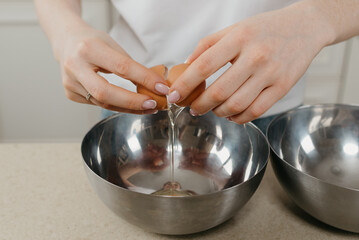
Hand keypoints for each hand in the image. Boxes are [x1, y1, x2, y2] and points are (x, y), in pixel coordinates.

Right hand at [58, 25, 168, 113]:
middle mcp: (75, 66)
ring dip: (129, 108)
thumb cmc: (92, 41)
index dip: (144, 79)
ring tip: (148, 107)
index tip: (162, 88)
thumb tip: (154, 84)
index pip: (122, 67)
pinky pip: (99, 104)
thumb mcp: (112, 45)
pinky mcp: (71, 94)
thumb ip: (130, 65)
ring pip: (103, 103)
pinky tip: (131, 106)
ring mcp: (70, 83)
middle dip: (133, 102)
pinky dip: (118, 106)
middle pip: (106, 93)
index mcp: (88, 48)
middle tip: (153, 104)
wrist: (65, 41)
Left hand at [168, 2, 332, 122]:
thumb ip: (208, 46)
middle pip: (219, 91)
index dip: (185, 84)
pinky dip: (238, 118)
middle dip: (199, 105)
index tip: (174, 95)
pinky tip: (231, 115)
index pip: (204, 65)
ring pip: (236, 105)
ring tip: (212, 110)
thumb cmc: (264, 29)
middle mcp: (255, 56)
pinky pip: (256, 111)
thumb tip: (186, 65)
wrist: (305, 27)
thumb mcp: (234, 28)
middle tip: (192, 108)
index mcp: (239, 38)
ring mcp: (271, 73)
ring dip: (218, 113)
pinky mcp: (283, 87)